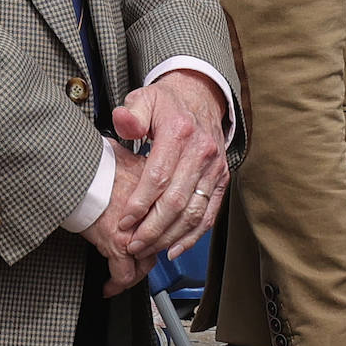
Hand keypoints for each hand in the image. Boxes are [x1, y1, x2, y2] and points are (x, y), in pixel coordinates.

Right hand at [81, 142, 157, 295]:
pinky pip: (123, 274)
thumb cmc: (93, 164)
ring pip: (144, 263)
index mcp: (154, 193)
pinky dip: (116, 284)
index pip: (167, 219)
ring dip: (134, 271)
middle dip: (148, 254)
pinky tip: (109, 287)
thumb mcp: (120, 155)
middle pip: (159, 244)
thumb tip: (123, 155)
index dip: (162, 231)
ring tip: (124, 276)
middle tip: (137, 258)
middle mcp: (150, 215)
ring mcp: (136, 231)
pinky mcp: (118, 245)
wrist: (78, 173)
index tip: (154, 236)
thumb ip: (130, 161)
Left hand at [113, 69, 227, 259]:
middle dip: (152, 229)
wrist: (199, 96)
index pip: (158, 176)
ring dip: (169, 237)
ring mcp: (215, 167)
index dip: (139, 204)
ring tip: (147, 249)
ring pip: (193, 213)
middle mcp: (202, 151)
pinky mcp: (221, 179)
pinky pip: (209, 214)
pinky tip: (174, 249)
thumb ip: (130, 114)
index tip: (124, 221)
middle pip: (176, 201)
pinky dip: (192, 236)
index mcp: (180, 131)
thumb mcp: (144, 99)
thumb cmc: (166, 103)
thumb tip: (123, 123)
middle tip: (132, 244)